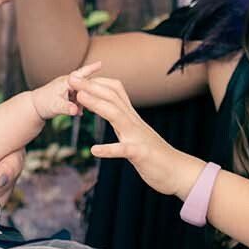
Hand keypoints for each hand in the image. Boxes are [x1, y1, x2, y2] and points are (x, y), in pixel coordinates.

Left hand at [31, 62, 100, 121]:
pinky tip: (79, 112)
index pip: (81, 74)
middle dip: (93, 89)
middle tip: (101, 96)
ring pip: (83, 91)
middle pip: (86, 83)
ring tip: (85, 108)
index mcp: (67, 82)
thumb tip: (76, 110)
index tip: (101, 63)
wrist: (34, 108)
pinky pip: (79, 97)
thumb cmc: (43, 104)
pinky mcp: (68, 95)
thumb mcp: (56, 107)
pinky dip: (81, 104)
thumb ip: (67, 108)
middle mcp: (68, 83)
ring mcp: (69, 88)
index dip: (92, 68)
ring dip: (86, 99)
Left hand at [73, 76, 203, 197]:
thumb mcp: (137, 135)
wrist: (178, 171)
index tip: (78, 77)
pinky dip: (109, 149)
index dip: (96, 83)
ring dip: (98, 105)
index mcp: (132, 119)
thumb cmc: (156, 155)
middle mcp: (135, 123)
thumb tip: (113, 113)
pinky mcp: (141, 155)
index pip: (115, 93)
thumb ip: (124, 124)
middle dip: (91, 86)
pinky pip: (124, 150)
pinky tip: (94, 150)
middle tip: (71, 78)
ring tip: (79, 98)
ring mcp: (138, 138)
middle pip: (112, 98)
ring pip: (117, 116)